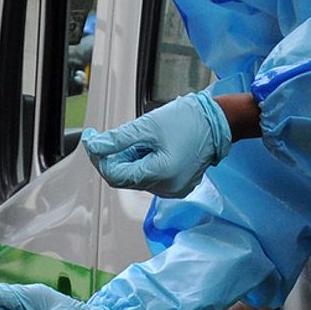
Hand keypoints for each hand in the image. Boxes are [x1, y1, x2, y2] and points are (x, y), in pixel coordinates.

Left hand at [80, 92, 230, 197]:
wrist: (218, 122)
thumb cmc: (188, 121)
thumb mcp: (147, 126)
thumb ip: (117, 140)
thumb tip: (95, 147)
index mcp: (159, 175)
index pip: (115, 175)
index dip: (99, 158)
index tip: (92, 139)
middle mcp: (167, 188)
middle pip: (126, 178)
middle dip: (116, 157)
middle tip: (113, 135)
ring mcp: (174, 189)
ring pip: (138, 177)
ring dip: (131, 158)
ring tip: (142, 138)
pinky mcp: (178, 185)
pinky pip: (152, 177)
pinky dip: (145, 162)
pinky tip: (152, 146)